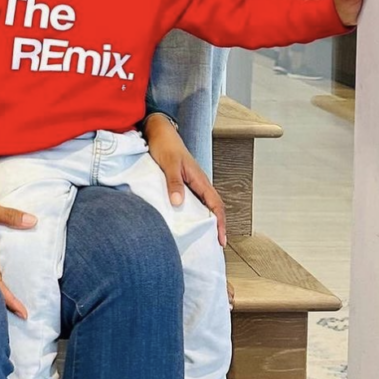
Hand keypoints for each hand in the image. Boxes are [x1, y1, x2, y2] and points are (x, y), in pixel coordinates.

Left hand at [143, 114, 226, 246]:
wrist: (158, 132)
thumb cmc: (165, 145)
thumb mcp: (169, 164)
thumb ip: (174, 182)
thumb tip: (178, 203)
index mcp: (200, 179)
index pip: (216, 204)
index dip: (220, 223)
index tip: (221, 240)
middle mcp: (199, 182)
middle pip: (213, 208)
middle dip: (217, 226)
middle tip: (215, 245)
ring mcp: (192, 183)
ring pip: (204, 205)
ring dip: (206, 221)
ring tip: (204, 239)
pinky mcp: (183, 183)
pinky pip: (193, 201)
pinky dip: (195, 214)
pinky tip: (188, 222)